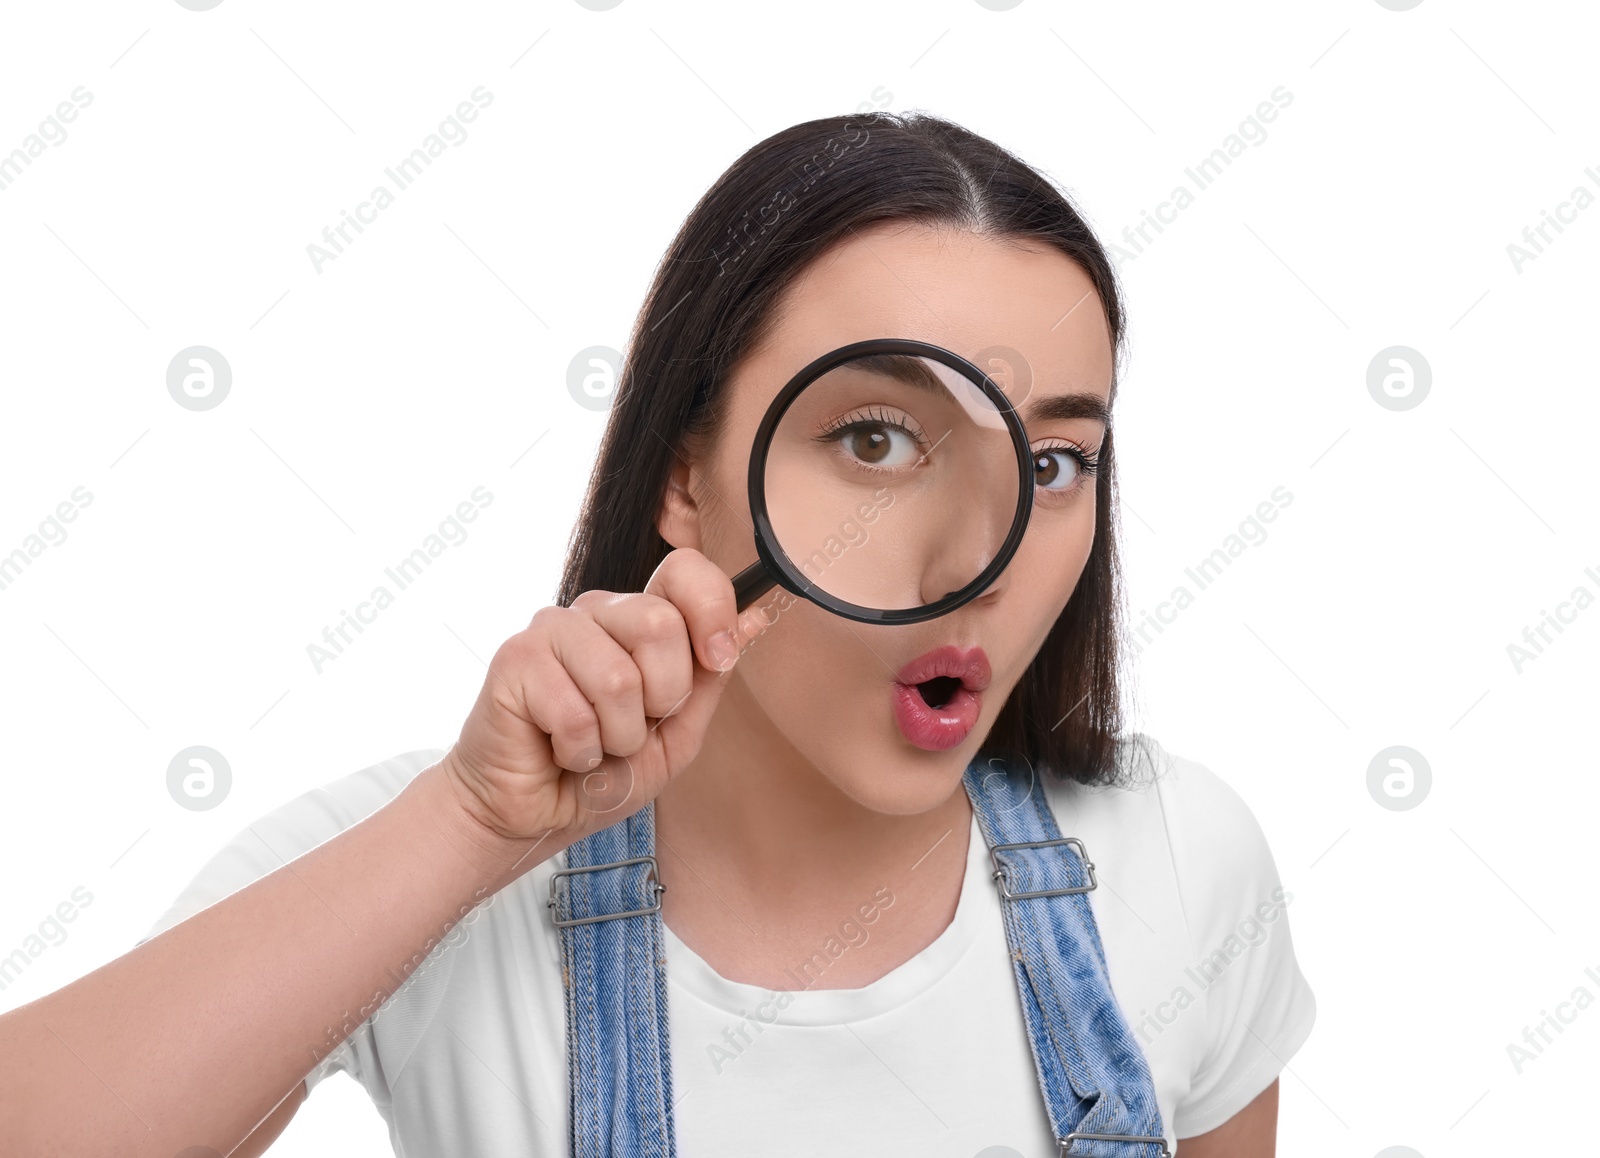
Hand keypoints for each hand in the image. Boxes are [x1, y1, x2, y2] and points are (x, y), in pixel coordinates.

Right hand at [438, 547, 764, 858]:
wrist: (533, 817)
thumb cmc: (600, 773)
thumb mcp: (677, 732)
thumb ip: (709, 678)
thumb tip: (755, 620)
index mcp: (637, 618)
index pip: (684, 571)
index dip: (712, 611)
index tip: (718, 659)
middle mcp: (595, 612)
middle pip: (660, 624)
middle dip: (661, 698)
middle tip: (632, 728)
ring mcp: (551, 630)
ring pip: (618, 677)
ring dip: (616, 737)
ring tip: (592, 745)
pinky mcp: (515, 660)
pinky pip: (574, 712)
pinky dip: (578, 752)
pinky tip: (559, 752)